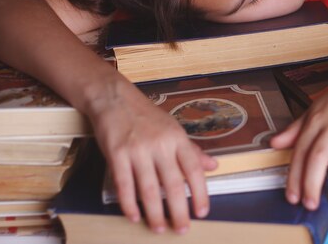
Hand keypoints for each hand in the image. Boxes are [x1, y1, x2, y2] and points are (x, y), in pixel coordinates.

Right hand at [85, 76, 216, 232]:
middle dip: (178, 211)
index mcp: (177, 138)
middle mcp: (160, 145)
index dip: (200, 193)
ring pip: (148, 189)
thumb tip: (212, 165)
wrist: (115, 99)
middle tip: (181, 229)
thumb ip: (191, 150)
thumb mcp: (173, 128)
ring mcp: (137, 150)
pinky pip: (124, 185)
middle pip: (172, 184)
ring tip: (158, 229)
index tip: (202, 212)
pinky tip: (135, 216)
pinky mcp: (117, 154)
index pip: (193, 169)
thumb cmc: (146, 115)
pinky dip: (129, 204)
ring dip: (154, 213)